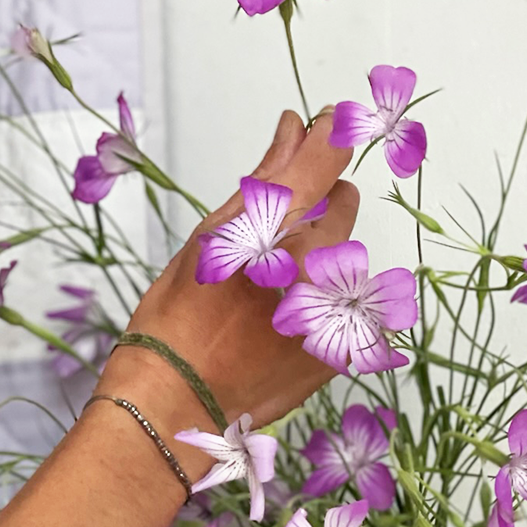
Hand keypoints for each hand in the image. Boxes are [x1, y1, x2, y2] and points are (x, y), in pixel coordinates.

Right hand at [94, 108, 358, 463]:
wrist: (176, 400)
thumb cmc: (177, 318)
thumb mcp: (210, 238)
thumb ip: (265, 181)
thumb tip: (296, 128)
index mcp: (275, 229)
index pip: (327, 158)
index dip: (329, 137)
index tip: (328, 127)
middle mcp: (315, 266)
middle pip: (341, 206)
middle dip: (316, 211)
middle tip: (271, 242)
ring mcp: (335, 309)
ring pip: (346, 257)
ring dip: (320, 262)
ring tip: (272, 294)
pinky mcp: (346, 347)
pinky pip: (350, 304)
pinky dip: (325, 306)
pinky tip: (284, 324)